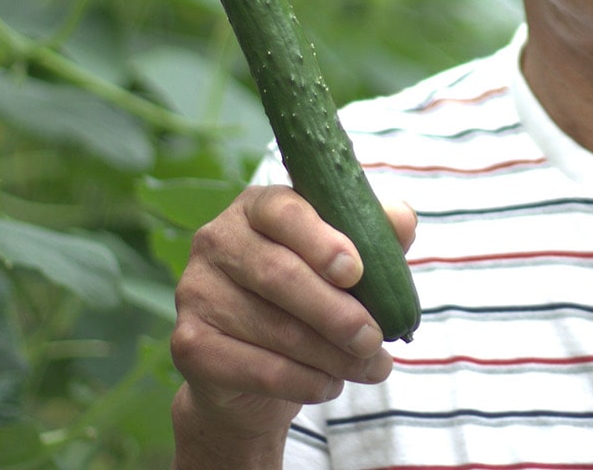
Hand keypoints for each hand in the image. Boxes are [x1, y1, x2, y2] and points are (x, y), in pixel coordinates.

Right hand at [171, 185, 417, 459]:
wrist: (255, 375)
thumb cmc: (309, 303)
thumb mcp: (348, 265)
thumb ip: (374, 237)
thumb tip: (403, 219)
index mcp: (257, 207)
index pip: (284, 210)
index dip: (321, 241)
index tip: (357, 273)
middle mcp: (216, 240)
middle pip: (279, 273)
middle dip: (336, 312)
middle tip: (375, 339)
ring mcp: (196, 290)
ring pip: (274, 327)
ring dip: (331, 354)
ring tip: (369, 367)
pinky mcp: (189, 343)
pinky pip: (255, 367)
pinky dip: (302, 381)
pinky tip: (330, 385)